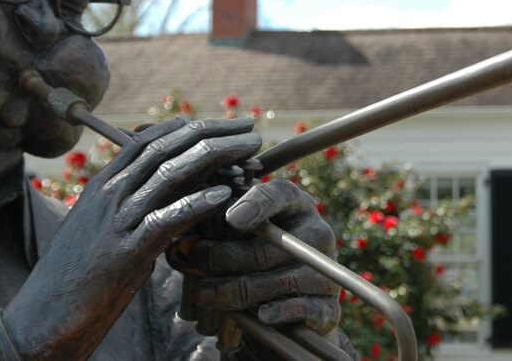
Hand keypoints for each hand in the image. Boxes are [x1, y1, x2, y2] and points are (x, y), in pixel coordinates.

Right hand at [2, 117, 261, 359]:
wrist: (42, 318)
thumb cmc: (76, 279)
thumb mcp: (102, 232)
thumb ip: (132, 210)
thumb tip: (174, 197)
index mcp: (101, 187)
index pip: (147, 140)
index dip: (188, 127)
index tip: (221, 123)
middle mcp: (108, 196)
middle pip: (165, 149)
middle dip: (210, 133)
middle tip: (247, 128)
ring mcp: (115, 222)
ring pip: (169, 175)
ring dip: (215, 157)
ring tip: (248, 151)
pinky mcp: (123, 253)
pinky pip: (165, 219)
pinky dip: (197, 203)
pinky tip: (224, 193)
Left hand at [183, 178, 340, 336]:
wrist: (292, 301)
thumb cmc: (260, 256)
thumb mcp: (246, 233)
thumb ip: (221, 228)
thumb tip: (183, 241)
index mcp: (296, 206)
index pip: (279, 195)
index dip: (255, 204)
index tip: (229, 218)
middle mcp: (316, 235)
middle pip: (264, 248)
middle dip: (219, 257)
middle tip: (190, 259)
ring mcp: (325, 271)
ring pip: (276, 282)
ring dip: (233, 291)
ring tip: (201, 292)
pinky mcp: (329, 306)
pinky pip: (303, 309)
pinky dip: (279, 312)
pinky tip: (259, 316)